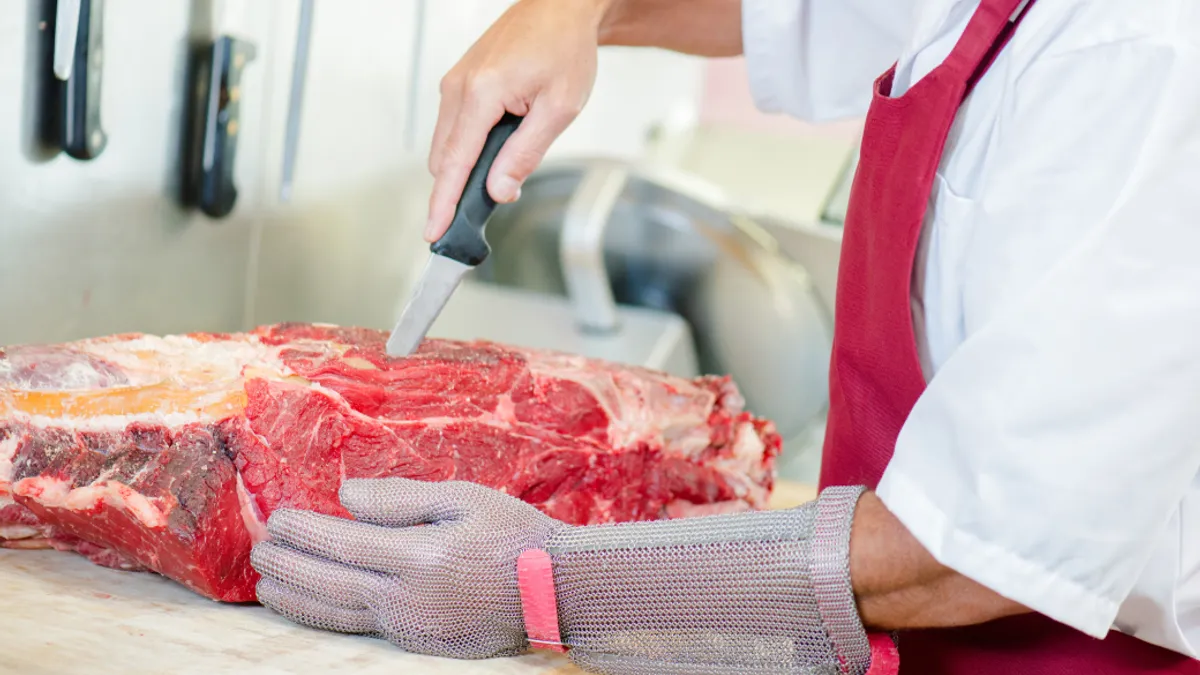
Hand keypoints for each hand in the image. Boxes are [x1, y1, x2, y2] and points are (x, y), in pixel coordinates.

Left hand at [253, 476, 875, 673]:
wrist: (557, 590)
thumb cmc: (516, 535)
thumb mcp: (465, 498)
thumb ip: (403, 496)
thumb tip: (348, 494)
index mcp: (418, 555)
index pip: (343, 541)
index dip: (304, 529)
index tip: (278, 515)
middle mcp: (406, 596)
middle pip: (328, 580)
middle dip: (288, 562)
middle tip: (260, 546)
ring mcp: (409, 625)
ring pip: (335, 612)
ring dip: (295, 596)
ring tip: (265, 581)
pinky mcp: (416, 641)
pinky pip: (355, 630)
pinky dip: (322, 617)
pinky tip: (308, 607)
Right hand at [424, 0, 608, 241]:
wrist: (560, 8)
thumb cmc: (564, 47)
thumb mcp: (558, 108)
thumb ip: (525, 153)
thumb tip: (500, 190)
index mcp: (481, 93)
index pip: (455, 163)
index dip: (443, 203)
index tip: (433, 231)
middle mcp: (459, 87)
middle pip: (443, 159)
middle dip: (455, 191)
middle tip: (475, 218)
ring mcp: (455, 83)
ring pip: (447, 145)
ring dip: (464, 168)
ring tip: (497, 176)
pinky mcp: (459, 83)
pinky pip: (454, 127)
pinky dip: (467, 148)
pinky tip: (494, 151)